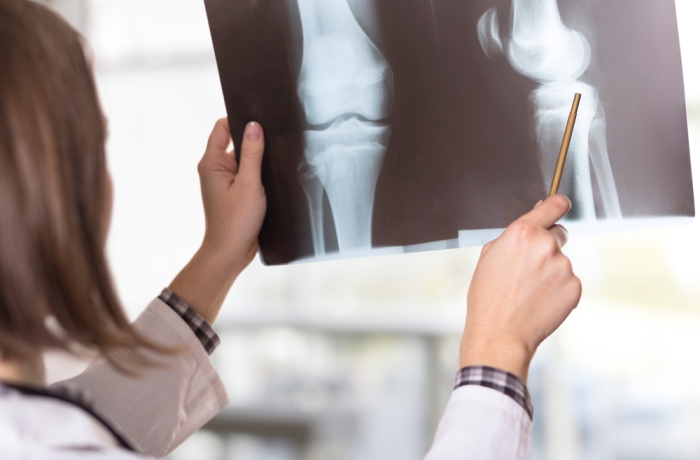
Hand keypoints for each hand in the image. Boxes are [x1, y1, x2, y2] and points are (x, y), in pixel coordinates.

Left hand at [169, 119, 265, 323]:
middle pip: (234, 141)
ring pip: (243, 159)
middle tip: (273, 139)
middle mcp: (215, 169)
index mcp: (211, 162)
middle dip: (253, 140)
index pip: (222, 127)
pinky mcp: (235, 192)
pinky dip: (258, 173)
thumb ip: (252, 153)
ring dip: (257, 159)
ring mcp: (224, 181)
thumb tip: (254, 125)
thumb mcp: (249, 183)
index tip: (259, 118)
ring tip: (274, 160)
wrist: (230, 253)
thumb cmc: (235, 221)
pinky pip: (247, 174)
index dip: (239, 119)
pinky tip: (272, 177)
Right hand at [459, 195, 581, 381]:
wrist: (500, 333)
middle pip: (558, 234)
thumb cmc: (488, 297)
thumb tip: (536, 218)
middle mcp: (546, 244)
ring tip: (528, 292)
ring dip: (549, 272)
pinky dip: (557, 290)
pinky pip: (568, 281)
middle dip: (547, 246)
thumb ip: (513, 234)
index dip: (557, 204)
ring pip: (561, 261)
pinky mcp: (574, 286)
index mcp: (522, 232)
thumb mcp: (489, 256)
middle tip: (527, 269)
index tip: (560, 206)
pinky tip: (539, 301)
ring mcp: (563, 266)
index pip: (554, 204)